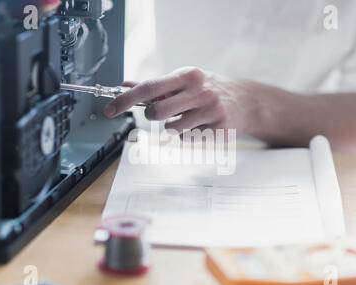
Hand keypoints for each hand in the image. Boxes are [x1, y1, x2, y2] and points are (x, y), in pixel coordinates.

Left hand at [104, 67, 258, 134]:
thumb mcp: (185, 80)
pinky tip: (202, 126)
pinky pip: (188, 139)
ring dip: (174, 127)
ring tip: (190, 118)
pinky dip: (189, 135)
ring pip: (172, 129)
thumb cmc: (209, 88)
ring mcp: (210, 111)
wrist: (246, 101)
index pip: (149, 87)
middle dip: (152, 116)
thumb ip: (157, 86)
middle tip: (163, 113)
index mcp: (188, 75)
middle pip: (157, 112)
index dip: (126, 99)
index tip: (109, 109)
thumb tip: (125, 85)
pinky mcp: (218, 129)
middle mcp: (200, 91)